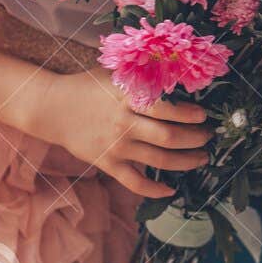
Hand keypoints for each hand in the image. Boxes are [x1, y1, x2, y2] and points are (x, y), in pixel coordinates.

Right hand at [28, 66, 211, 197]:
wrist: (53, 108)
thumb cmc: (89, 86)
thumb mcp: (116, 73)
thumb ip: (143, 75)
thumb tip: (179, 73)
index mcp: (127, 97)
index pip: (165, 108)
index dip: (189, 114)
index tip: (203, 115)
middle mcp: (123, 123)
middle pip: (168, 137)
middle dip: (195, 138)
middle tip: (208, 136)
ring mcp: (116, 146)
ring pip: (159, 160)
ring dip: (186, 161)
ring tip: (201, 157)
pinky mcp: (107, 164)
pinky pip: (135, 182)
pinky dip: (155, 189)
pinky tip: (171, 189)